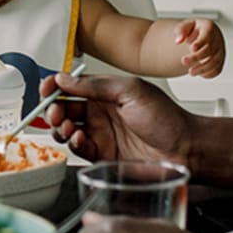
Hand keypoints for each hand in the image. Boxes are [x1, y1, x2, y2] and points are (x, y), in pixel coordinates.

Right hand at [43, 73, 192, 165]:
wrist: (186, 147)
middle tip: (55, 112)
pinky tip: (80, 139)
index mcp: (106, 92)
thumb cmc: (166, 117)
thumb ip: (95, 85)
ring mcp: (101, 134)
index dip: (55, 87)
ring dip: (61, 127)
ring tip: (68, 127)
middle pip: (65, 109)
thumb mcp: (130, 91)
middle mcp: (101, 112)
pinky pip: (79, 149)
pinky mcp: (103, 155)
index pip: (72, 86)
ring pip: (68, 130)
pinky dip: (74, 144)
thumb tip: (65, 78)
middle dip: (54, 110)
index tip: (46, 89)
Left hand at [175, 19, 224, 77]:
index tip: (192, 48)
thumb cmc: (192, 31)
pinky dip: (208, 73)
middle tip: (184, 61)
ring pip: (215, 62)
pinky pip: (217, 70)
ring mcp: (220, 51)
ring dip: (202, 68)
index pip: (207, 35)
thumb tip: (178, 40)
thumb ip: (180, 31)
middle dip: (196, 57)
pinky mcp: (220, 61)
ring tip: (191, 72)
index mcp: (209, 27)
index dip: (201, 42)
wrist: (198, 37)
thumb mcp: (184, 27)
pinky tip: (199, 73)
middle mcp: (217, 39)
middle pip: (210, 50)